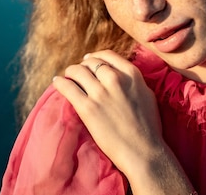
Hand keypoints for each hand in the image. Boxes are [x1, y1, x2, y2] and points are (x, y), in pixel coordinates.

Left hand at [52, 50, 162, 173]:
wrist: (142, 150)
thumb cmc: (148, 126)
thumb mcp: (146, 94)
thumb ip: (132, 81)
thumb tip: (120, 74)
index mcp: (132, 74)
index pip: (108, 56)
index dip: (96, 57)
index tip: (89, 60)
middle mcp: (115, 79)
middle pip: (91, 63)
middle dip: (82, 65)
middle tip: (77, 71)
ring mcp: (100, 93)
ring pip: (78, 71)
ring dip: (70, 72)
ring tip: (66, 76)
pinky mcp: (87, 108)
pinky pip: (67, 87)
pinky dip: (60, 82)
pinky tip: (57, 82)